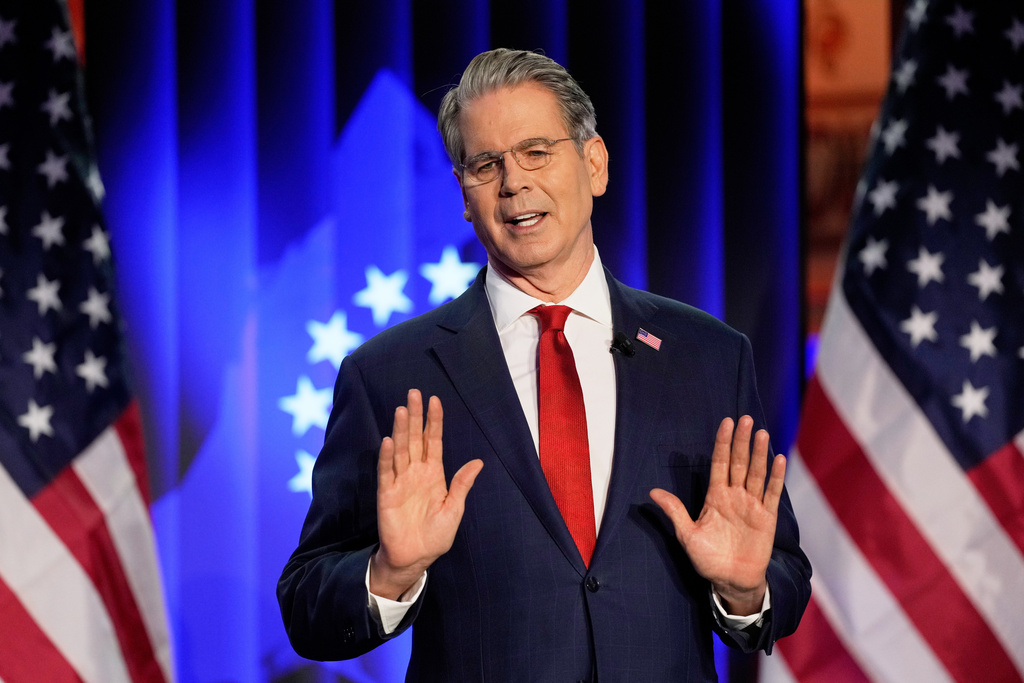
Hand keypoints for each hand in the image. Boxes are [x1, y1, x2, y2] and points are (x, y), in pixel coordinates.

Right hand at [370, 389, 483, 599]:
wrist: (415, 557)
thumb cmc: (436, 535)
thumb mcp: (454, 508)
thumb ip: (462, 484)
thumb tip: (478, 462)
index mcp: (434, 474)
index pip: (433, 441)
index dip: (433, 421)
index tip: (434, 400)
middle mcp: (416, 472)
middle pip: (414, 439)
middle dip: (414, 416)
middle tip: (414, 393)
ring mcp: (400, 481)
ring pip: (400, 450)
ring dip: (400, 430)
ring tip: (401, 409)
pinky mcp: (387, 494)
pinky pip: (386, 472)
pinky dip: (387, 457)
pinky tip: (389, 441)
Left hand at [650, 416, 785, 614]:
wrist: (730, 582)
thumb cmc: (708, 559)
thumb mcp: (687, 535)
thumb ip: (675, 511)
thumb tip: (653, 491)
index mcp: (715, 497)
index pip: (720, 464)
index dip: (723, 443)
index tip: (727, 423)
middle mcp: (735, 496)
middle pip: (739, 463)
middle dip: (742, 441)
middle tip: (747, 419)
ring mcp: (752, 506)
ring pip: (756, 474)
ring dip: (759, 454)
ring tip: (762, 433)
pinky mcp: (766, 518)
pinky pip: (771, 494)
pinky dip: (775, 477)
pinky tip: (778, 460)